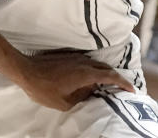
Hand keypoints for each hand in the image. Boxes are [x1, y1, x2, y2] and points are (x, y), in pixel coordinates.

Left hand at [14, 50, 134, 110]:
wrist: (26, 71)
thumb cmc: (44, 89)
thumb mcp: (65, 102)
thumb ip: (82, 97)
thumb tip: (92, 92)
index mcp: (85, 74)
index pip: (110, 76)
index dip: (123, 83)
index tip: (131, 90)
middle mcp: (84, 62)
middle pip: (106, 68)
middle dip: (116, 77)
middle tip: (122, 88)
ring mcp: (76, 57)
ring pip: (96, 64)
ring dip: (104, 73)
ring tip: (107, 84)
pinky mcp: (68, 55)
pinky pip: (86, 62)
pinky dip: (93, 69)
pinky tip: (89, 78)